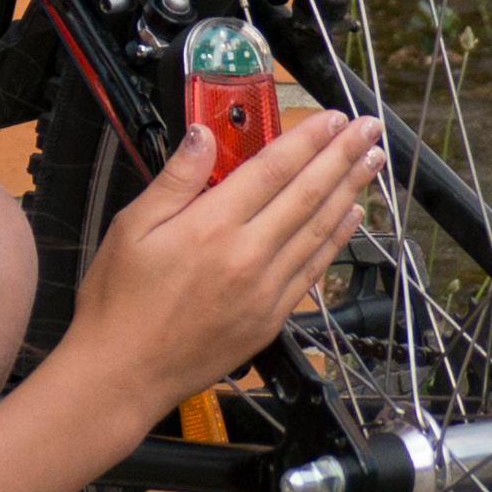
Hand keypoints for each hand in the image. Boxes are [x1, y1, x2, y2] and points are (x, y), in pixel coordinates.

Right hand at [62, 108, 381, 424]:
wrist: (124, 374)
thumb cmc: (119, 303)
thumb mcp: (131, 226)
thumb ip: (175, 178)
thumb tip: (203, 135)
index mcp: (211, 226)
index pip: (272, 169)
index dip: (307, 139)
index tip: (332, 117)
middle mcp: (247, 256)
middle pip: (307, 194)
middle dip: (342, 156)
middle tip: (369, 129)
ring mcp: (265, 290)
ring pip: (319, 229)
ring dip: (350, 190)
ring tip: (371, 161)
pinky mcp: (271, 318)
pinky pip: (313, 269)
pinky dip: (336, 238)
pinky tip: (350, 216)